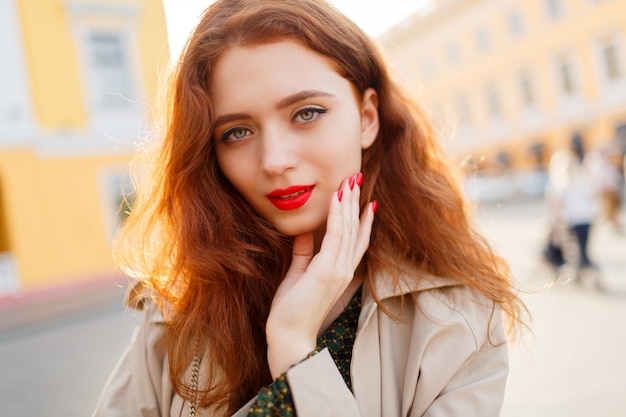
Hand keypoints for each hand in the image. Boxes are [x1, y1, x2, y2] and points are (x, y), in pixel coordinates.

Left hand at [265, 173, 376, 377]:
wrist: (289, 334)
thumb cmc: (293, 309)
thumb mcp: (299, 273)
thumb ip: (304, 252)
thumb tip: (305, 230)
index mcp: (341, 271)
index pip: (357, 240)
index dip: (362, 219)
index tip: (365, 199)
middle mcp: (345, 269)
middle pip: (356, 229)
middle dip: (356, 202)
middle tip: (358, 177)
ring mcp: (339, 269)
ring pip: (349, 228)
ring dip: (350, 202)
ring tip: (351, 180)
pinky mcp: (327, 269)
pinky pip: (336, 235)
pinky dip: (338, 215)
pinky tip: (338, 198)